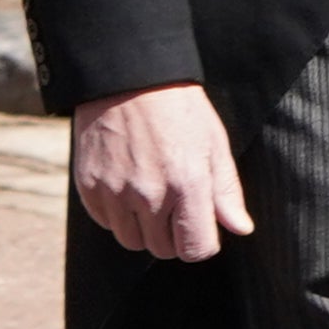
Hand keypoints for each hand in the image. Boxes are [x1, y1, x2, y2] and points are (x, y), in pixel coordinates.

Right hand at [71, 83, 252, 262]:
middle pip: (162, 249)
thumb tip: (240, 229)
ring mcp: (114, 191)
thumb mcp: (214, 146)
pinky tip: (126, 187)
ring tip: (150, 196)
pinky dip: (117, 214)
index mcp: (187, 185)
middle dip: (172, 236)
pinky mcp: (88, 186)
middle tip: (174, 206)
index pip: (195, 250)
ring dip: (143, 228)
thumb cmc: (179, 111)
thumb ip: (226, 193)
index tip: (199, 225)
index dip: (201, 242)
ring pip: (131, 241)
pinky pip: (105, 222)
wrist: (127, 78)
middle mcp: (148, 194)